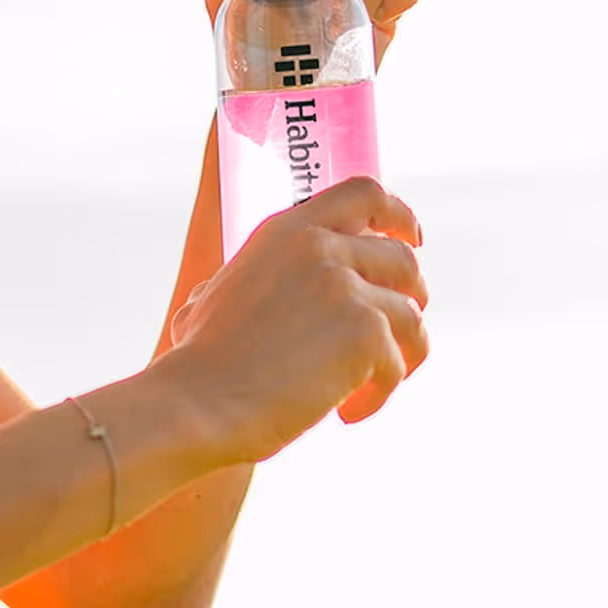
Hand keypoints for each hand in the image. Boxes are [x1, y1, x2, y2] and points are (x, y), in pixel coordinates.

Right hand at [152, 177, 429, 464]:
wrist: (196, 402)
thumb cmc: (199, 364)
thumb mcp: (218, 295)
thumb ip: (252, 280)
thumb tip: (242, 289)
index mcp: (287, 231)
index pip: (365, 193)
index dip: (399, 215)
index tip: (411, 238)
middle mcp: (320, 247)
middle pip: (403, 260)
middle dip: (410, 299)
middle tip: (396, 336)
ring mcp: (345, 287)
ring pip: (410, 317)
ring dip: (399, 356)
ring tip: (363, 388)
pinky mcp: (365, 332)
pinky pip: (398, 364)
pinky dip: (377, 395)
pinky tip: (345, 413)